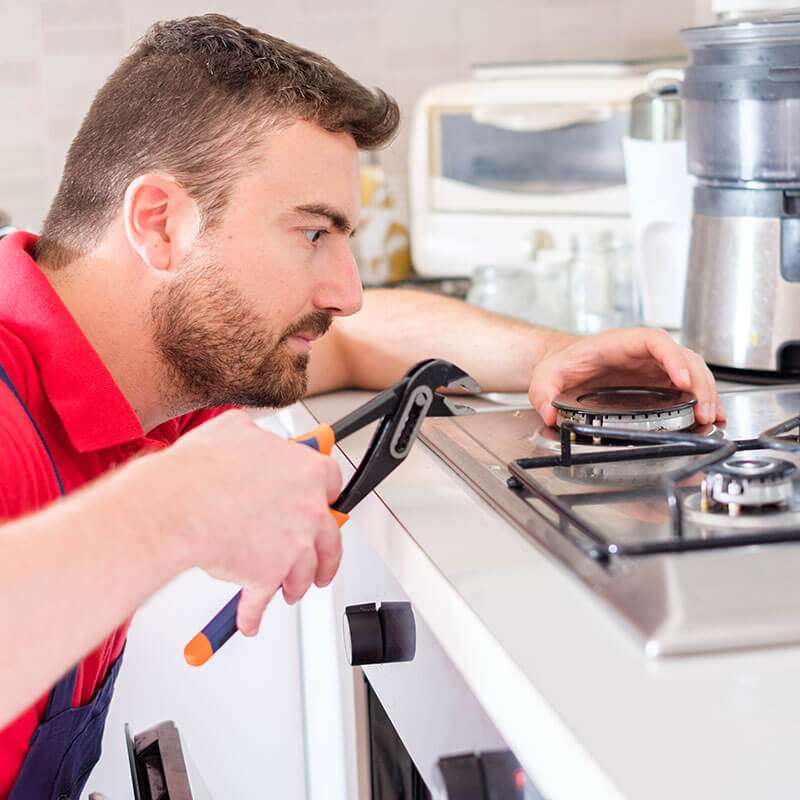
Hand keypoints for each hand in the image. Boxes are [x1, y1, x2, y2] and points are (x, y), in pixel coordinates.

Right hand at [144, 410, 341, 635]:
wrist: (174, 505)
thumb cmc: (199, 470)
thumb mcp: (234, 428)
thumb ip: (254, 434)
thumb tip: (253, 435)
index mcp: (306, 471)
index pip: (332, 484)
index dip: (325, 495)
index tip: (323, 502)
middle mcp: (308, 510)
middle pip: (330, 538)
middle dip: (325, 554)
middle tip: (320, 561)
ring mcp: (292, 546)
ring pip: (304, 573)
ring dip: (295, 585)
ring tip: (288, 590)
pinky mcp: (268, 576)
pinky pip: (261, 602)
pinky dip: (253, 615)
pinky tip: (248, 620)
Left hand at [528, 328, 725, 426]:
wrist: (565, 364)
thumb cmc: (562, 363)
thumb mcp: (546, 377)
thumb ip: (543, 393)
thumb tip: (549, 414)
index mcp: (618, 344)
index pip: (654, 341)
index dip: (672, 358)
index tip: (682, 379)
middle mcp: (642, 352)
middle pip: (682, 357)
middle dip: (698, 383)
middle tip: (702, 411)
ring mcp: (653, 365)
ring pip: (691, 370)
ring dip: (705, 392)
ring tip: (710, 417)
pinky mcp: (658, 380)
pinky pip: (687, 385)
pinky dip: (701, 398)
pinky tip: (710, 416)